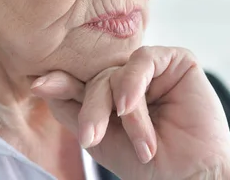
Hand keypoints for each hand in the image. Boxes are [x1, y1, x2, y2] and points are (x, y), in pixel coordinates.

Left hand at [30, 46, 229, 179]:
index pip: (85, 82)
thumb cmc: (148, 164)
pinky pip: (143, 61)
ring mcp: (155, 68)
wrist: (191, 175)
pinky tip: (131, 108)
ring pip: (117, 72)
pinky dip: (133, 85)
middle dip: (92, 109)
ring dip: (121, 110)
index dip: (63, 82)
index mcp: (116, 94)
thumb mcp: (99, 138)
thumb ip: (73, 109)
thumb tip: (41, 82)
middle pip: (97, 79)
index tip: (39, 85)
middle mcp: (134, 78)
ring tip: (140, 144)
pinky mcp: (177, 60)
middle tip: (91, 138)